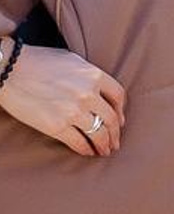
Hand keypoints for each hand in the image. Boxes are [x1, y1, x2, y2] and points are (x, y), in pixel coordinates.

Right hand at [0, 44, 126, 155]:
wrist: (9, 70)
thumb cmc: (38, 61)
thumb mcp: (72, 61)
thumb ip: (89, 76)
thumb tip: (100, 92)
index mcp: (94, 76)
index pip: (119, 96)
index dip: (121, 111)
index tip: (120, 120)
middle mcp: (88, 94)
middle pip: (111, 119)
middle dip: (115, 133)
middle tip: (115, 142)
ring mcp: (73, 111)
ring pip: (98, 133)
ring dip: (104, 145)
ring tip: (105, 150)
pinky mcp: (56, 126)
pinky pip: (78, 142)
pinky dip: (85, 149)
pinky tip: (87, 152)